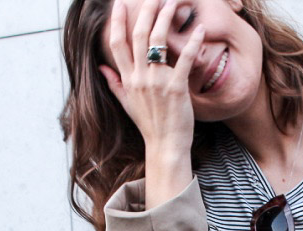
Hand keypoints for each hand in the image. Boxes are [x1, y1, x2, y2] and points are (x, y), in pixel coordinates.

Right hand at [98, 0, 205, 157]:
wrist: (165, 145)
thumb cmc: (149, 125)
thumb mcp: (127, 103)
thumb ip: (115, 82)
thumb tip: (103, 67)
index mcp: (128, 79)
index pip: (118, 44)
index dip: (117, 21)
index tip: (119, 4)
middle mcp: (140, 77)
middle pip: (139, 36)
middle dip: (145, 11)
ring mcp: (157, 82)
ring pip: (158, 41)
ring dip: (165, 18)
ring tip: (173, 2)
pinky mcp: (176, 88)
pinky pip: (184, 59)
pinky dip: (191, 43)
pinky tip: (199, 29)